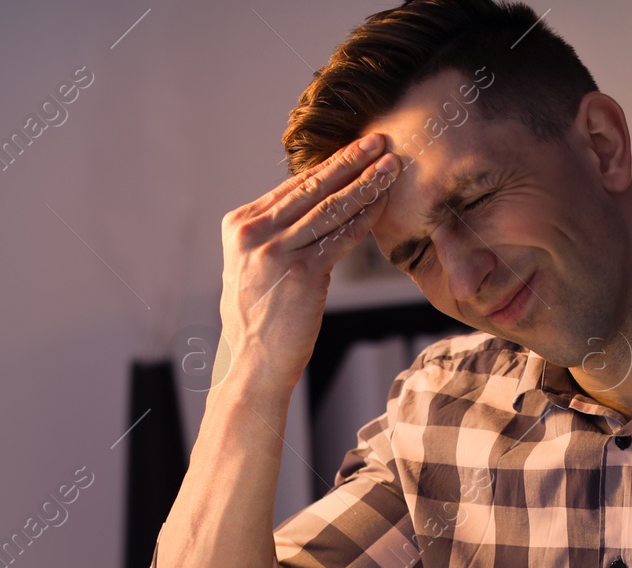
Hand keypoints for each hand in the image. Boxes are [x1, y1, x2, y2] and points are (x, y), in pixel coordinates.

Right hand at [214, 134, 401, 394]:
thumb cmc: (260, 318)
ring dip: (365, 184)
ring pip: (330, 209)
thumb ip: (275, 234)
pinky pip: (340, 238)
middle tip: (378, 141)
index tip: (354, 149)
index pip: (292, 188)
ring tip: (391, 165)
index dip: (327, 165)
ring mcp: (275, 252)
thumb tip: (315, 207)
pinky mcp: (300, 273)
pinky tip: (384, 203)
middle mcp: (253, 233)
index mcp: (240, 225)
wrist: (253, 363)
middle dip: (349, 162)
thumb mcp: (254, 267)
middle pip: (311, 189)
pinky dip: (365, 219)